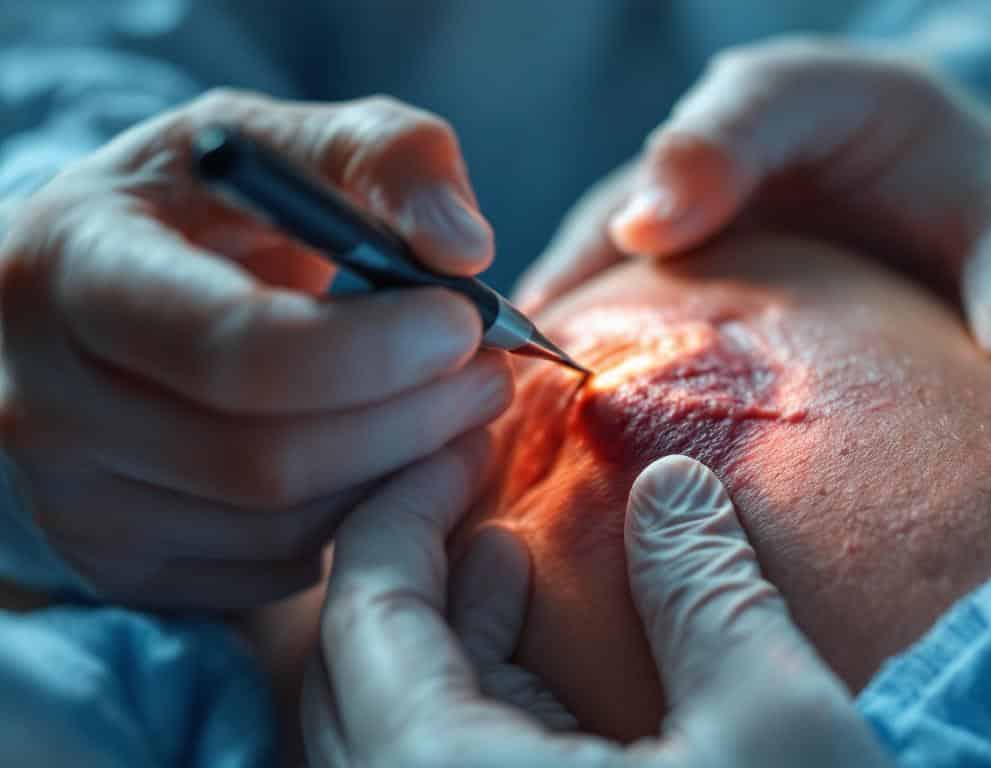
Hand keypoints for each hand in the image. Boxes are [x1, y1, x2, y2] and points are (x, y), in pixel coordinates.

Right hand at [0, 90, 511, 610]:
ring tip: (456, 411)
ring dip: (402, 476)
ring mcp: (72, 500)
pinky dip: (358, 522)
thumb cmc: (208, 206)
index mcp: (70, 267)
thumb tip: (465, 249)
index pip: (237, 348)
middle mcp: (43, 399)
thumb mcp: (283, 139)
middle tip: (489, 374)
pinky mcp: (117, 563)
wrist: (105, 285)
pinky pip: (274, 574)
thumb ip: (386, 156)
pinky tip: (390, 459)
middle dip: (413, 420)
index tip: (463, 320)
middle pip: (268, 460)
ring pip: (283, 531)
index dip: (376, 348)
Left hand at [305, 453, 890, 766]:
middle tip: (480, 475)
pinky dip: (463, 700)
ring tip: (500, 543)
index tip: (473, 430)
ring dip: (435, 629)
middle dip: (412, 558)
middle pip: (348, 671)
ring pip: (382, 730)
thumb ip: (708, 590)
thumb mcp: (777, 734)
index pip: (362, 611)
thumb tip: (669, 484)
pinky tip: (520, 643)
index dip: (408, 502)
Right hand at [515, 38, 990, 376]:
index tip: (654, 226)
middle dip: (601, 246)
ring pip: (610, 244)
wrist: (961, 230)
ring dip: (569, 307)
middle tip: (551, 319)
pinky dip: (584, 347)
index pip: (755, 101)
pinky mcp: (678, 271)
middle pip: (648, 179)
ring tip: (518, 382)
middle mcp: (740, 145)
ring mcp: (697, 209)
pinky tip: (547, 414)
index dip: (699, 155)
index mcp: (828, 97)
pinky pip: (615, 298)